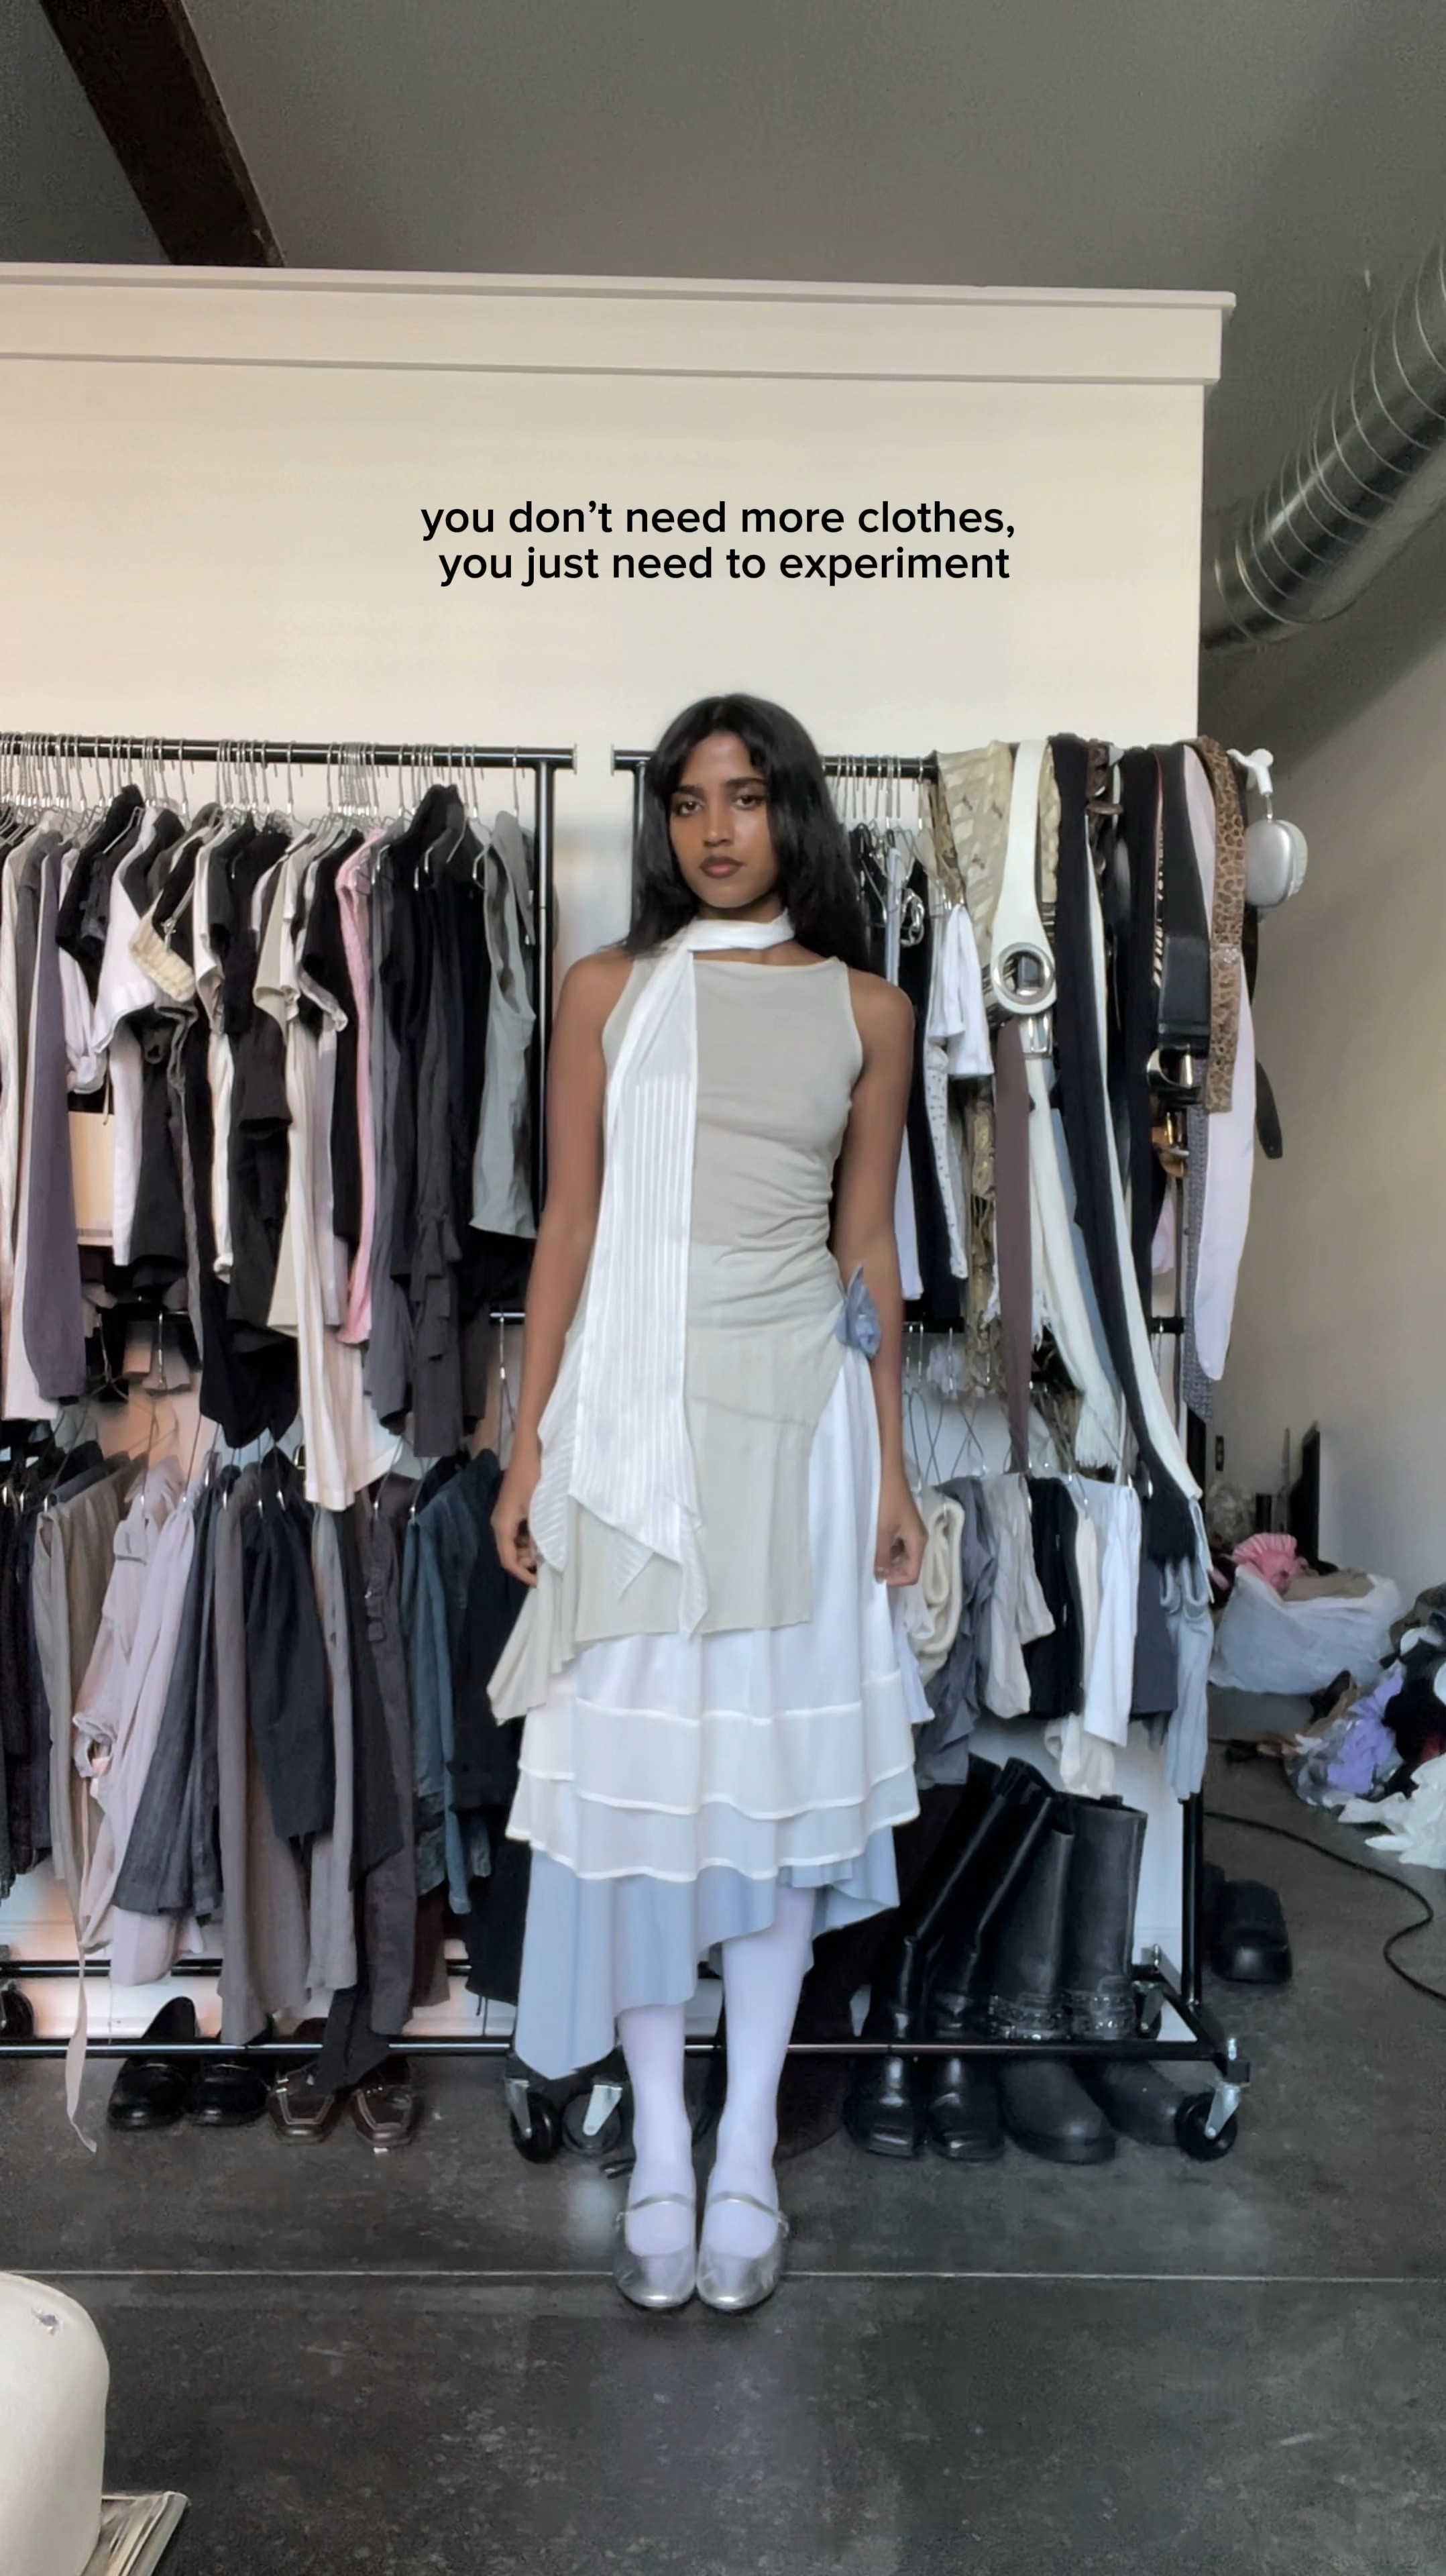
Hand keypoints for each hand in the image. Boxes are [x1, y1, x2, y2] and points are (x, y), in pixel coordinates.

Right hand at [492, 1439, 541, 1585]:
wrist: (527, 1452)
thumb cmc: (532, 1478)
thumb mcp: (537, 1509)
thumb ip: (536, 1536)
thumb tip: (538, 1559)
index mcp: (502, 1525)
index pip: (507, 1560)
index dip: (522, 1574)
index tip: (539, 1583)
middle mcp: (499, 1524)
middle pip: (509, 1553)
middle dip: (527, 1563)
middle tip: (548, 1564)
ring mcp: (504, 1517)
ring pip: (514, 1544)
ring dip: (529, 1551)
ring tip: (549, 1551)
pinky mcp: (511, 1510)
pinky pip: (518, 1532)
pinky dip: (529, 1539)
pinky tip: (543, 1536)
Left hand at [874, 1467, 926, 1588]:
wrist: (890, 1473)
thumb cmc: (887, 1500)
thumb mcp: (883, 1530)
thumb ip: (881, 1555)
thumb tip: (879, 1577)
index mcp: (919, 1542)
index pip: (913, 1574)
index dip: (896, 1580)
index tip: (878, 1577)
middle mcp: (919, 1539)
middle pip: (910, 1567)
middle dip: (893, 1572)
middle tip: (873, 1568)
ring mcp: (913, 1532)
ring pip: (903, 1557)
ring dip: (889, 1561)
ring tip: (872, 1557)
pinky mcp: (905, 1525)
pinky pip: (899, 1546)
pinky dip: (889, 1550)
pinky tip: (875, 1545)